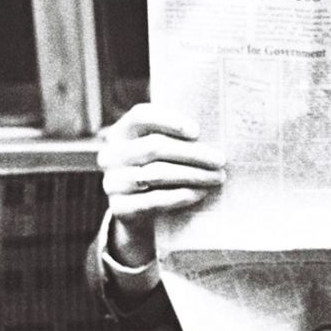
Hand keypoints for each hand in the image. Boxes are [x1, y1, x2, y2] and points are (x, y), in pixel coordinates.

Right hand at [97, 103, 226, 268]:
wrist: (138, 214)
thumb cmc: (156, 173)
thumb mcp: (157, 152)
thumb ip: (173, 139)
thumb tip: (212, 133)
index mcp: (120, 133)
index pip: (141, 116)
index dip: (169, 120)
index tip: (197, 131)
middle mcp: (110, 155)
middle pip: (154, 147)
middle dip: (192, 153)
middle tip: (220, 160)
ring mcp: (113, 182)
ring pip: (157, 174)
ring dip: (193, 175)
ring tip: (216, 177)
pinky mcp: (120, 208)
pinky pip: (155, 200)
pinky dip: (181, 196)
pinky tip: (200, 193)